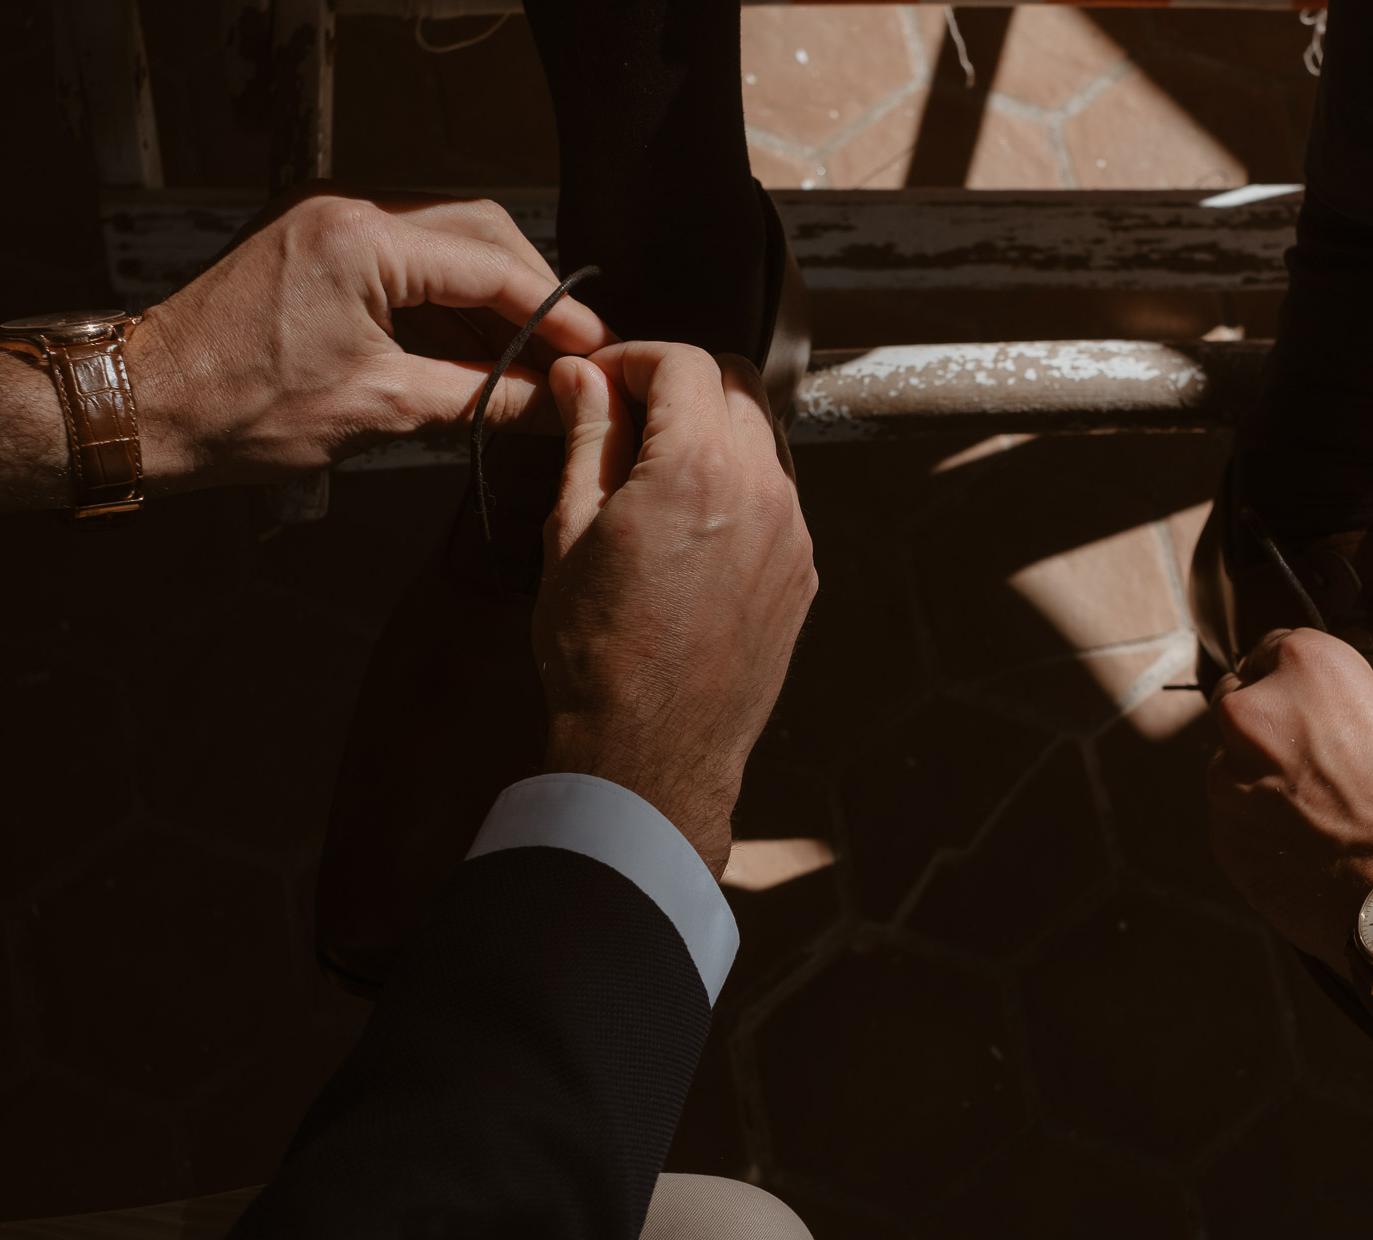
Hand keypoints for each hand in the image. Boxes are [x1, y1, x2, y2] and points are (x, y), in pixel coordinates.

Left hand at [0, 184, 611, 513]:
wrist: (143, 407)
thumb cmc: (243, 412)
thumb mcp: (381, 411)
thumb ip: (483, 398)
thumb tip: (558, 405)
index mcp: (363, 239)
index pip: (492, 265)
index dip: (555, 314)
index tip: (599, 352)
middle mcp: (349, 212)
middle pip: (480, 231)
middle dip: (533, 293)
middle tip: (574, 352)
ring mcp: (331, 223)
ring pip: (447, 240)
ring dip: (495, 295)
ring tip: (533, 357)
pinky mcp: (319, 247)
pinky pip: (408, 259)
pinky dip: (450, 299)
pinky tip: (476, 347)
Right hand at [533, 342, 816, 876]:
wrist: (654, 748)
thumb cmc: (601, 652)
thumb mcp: (570, 531)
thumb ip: (587, 438)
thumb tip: (583, 377)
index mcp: (699, 470)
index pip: (684, 362)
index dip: (634, 358)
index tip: (602, 381)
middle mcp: (763, 490)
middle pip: (737, 385)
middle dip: (681, 383)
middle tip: (627, 415)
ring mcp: (793, 532)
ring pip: (763, 437)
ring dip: (713, 431)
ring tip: (654, 472)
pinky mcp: (802, 570)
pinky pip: (777, 495)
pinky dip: (737, 484)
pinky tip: (688, 522)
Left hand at [1208, 629, 1372, 1070]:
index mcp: (1310, 670)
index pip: (1284, 645)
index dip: (1308, 674)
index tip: (1326, 698)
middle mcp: (1255, 715)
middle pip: (1245, 697)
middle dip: (1275, 718)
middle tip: (1319, 752)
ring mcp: (1229, 780)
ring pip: (1233, 760)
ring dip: (1264, 774)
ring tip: (1319, 808)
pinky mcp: (1222, 838)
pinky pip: (1235, 816)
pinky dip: (1260, 824)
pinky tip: (1307, 845)